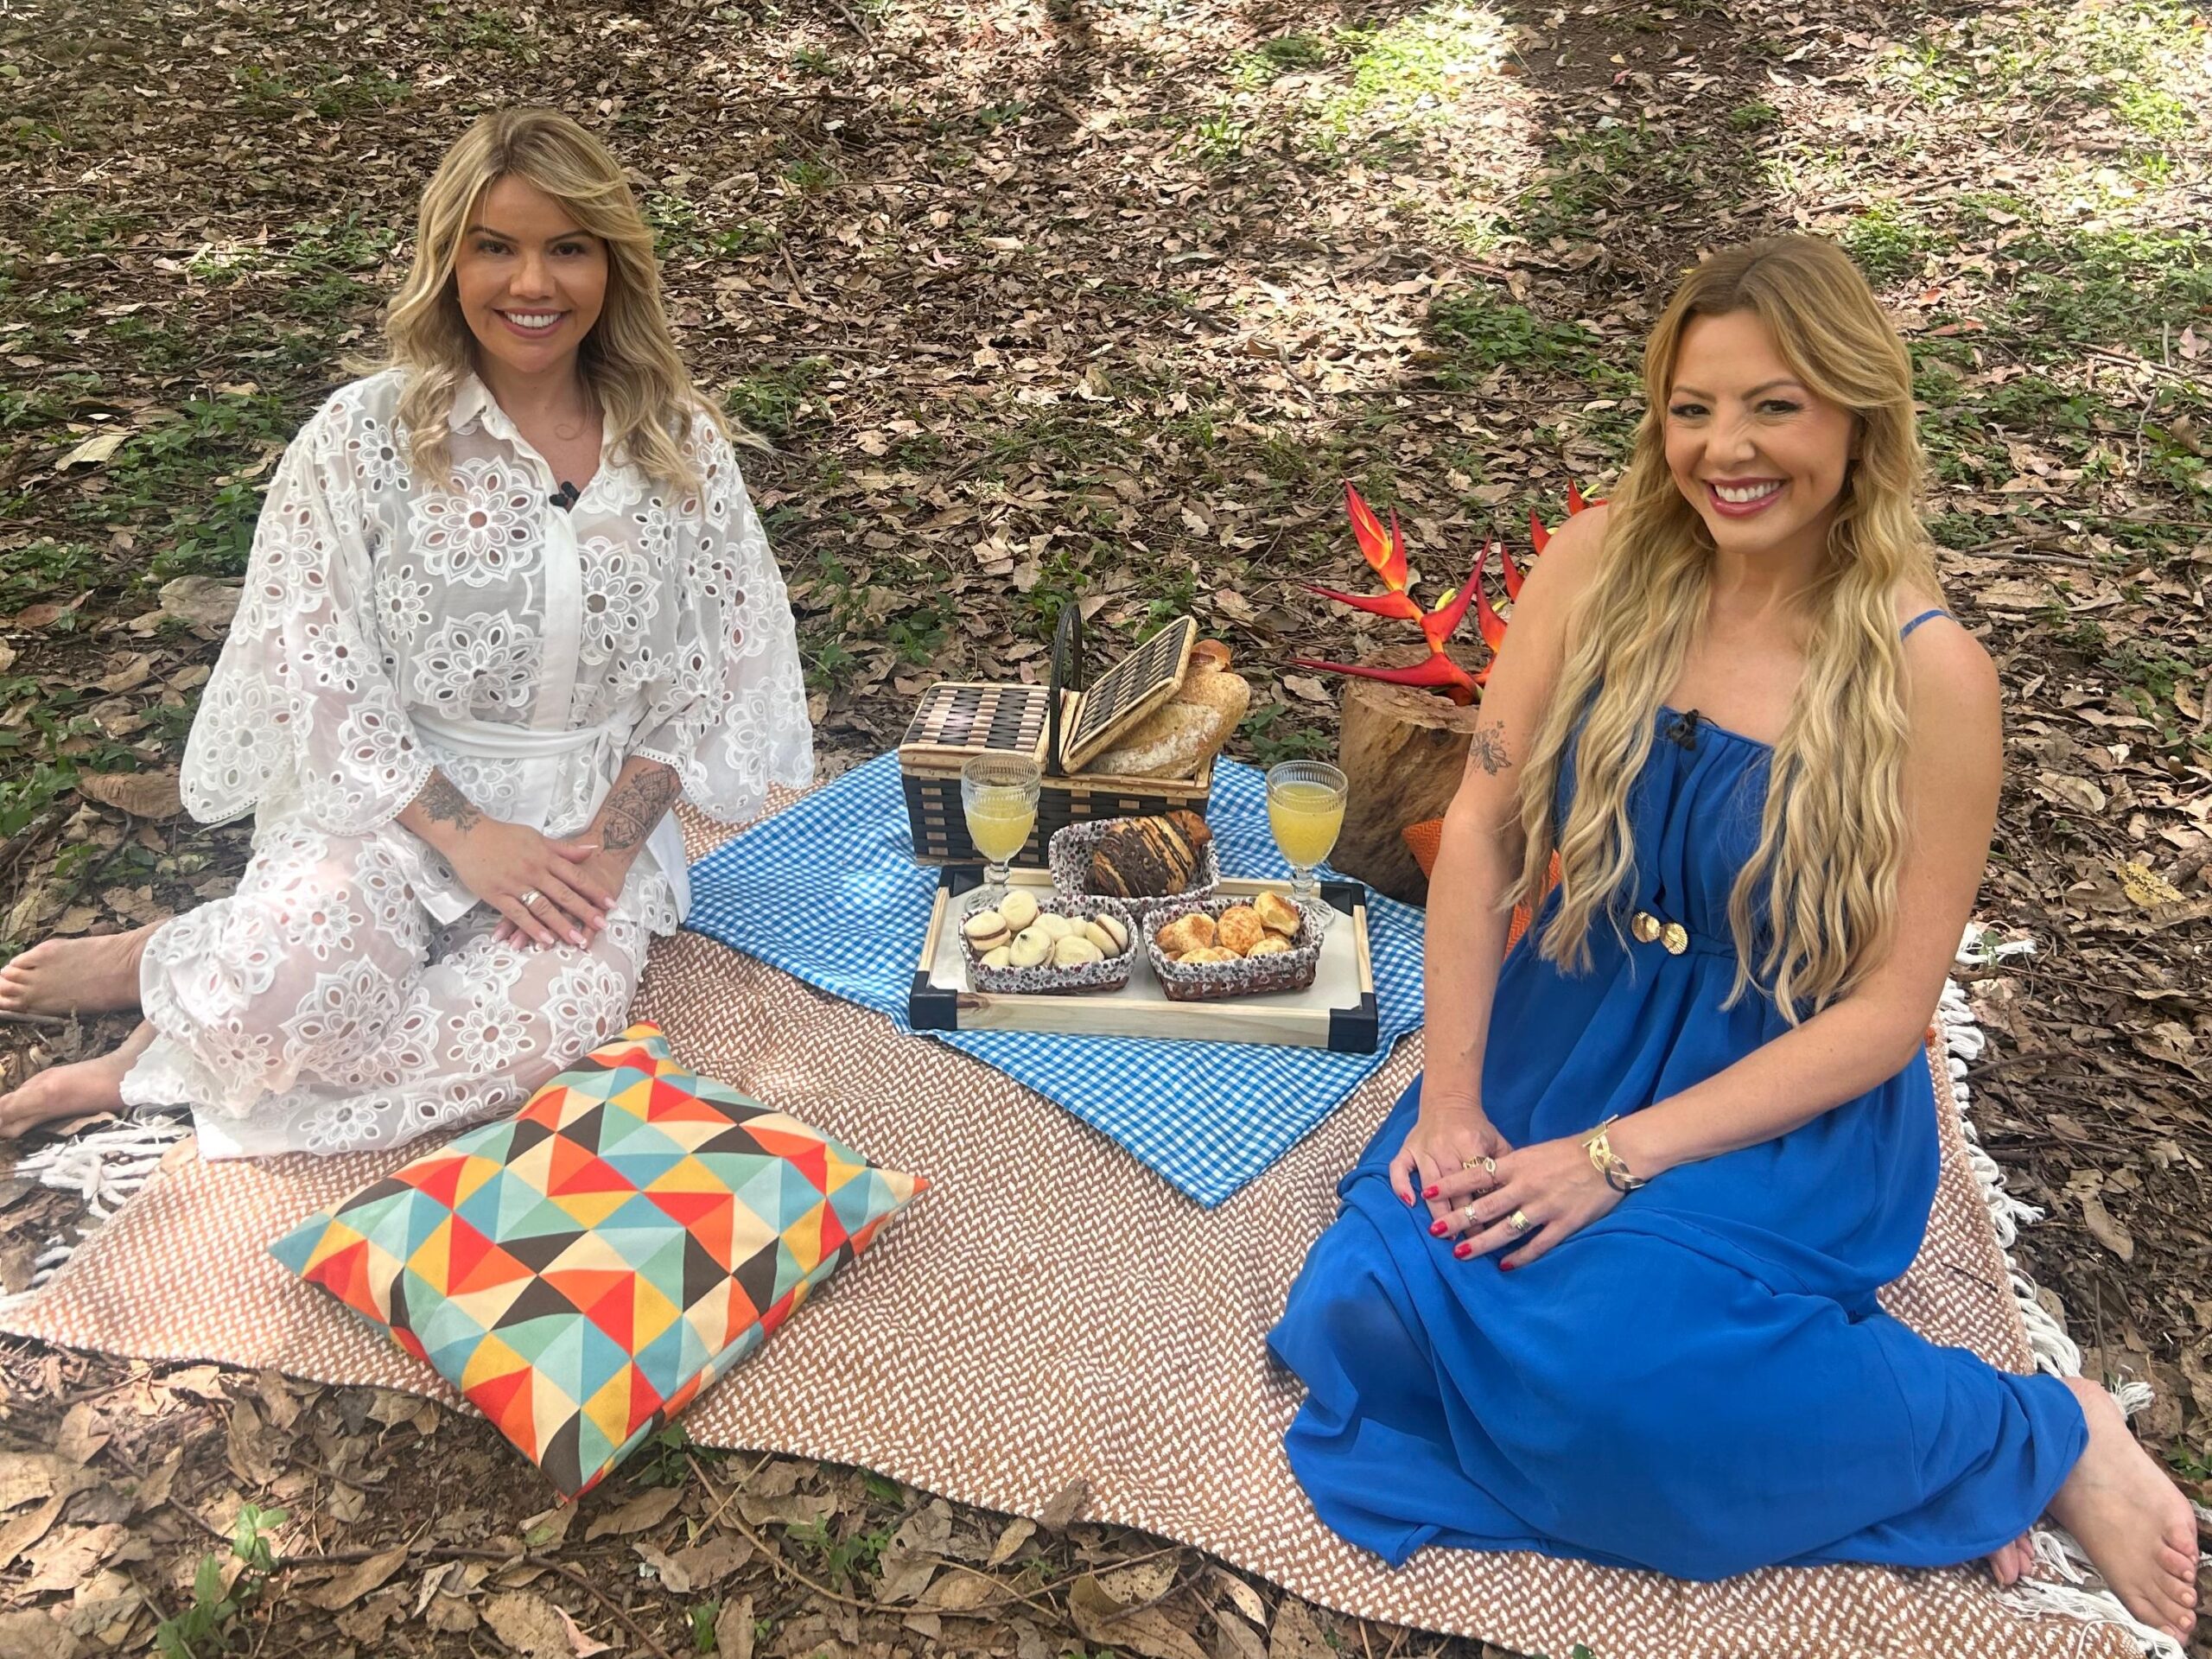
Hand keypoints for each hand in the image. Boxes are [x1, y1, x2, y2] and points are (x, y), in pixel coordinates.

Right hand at [444, 820, 615, 948]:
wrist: (469, 834)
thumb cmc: (504, 836)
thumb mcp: (537, 838)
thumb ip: (564, 848)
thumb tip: (593, 849)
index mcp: (545, 857)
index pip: (575, 876)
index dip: (594, 890)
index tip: (610, 904)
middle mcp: (534, 871)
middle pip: (563, 894)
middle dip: (584, 911)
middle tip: (602, 925)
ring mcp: (515, 884)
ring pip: (543, 907)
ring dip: (561, 925)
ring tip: (577, 940)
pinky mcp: (498, 895)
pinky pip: (518, 914)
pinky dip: (532, 928)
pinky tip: (546, 940)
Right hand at [1388, 1084, 1514, 1235]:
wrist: (1448, 1100)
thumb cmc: (1476, 1127)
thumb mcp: (1497, 1140)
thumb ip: (1506, 1165)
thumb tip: (1513, 1197)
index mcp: (1471, 1144)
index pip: (1479, 1183)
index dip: (1485, 1208)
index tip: (1490, 1231)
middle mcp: (1446, 1148)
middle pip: (1454, 1190)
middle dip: (1462, 1218)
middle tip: (1469, 1243)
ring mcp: (1424, 1149)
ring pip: (1429, 1185)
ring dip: (1437, 1211)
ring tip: (1444, 1235)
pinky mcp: (1407, 1148)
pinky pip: (1398, 1169)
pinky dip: (1401, 1185)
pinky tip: (1409, 1203)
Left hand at [1430, 1130, 1622, 1268]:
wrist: (1609, 1157)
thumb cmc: (1568, 1153)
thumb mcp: (1533, 1153)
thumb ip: (1509, 1168)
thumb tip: (1481, 1180)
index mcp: (1517, 1164)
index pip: (1475, 1174)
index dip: (1450, 1185)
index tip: (1427, 1193)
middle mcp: (1527, 1185)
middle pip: (1485, 1206)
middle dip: (1458, 1220)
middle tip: (1435, 1231)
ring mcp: (1546, 1206)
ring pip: (1507, 1229)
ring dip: (1482, 1243)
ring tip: (1460, 1253)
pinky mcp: (1565, 1223)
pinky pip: (1538, 1244)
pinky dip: (1521, 1257)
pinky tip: (1505, 1266)